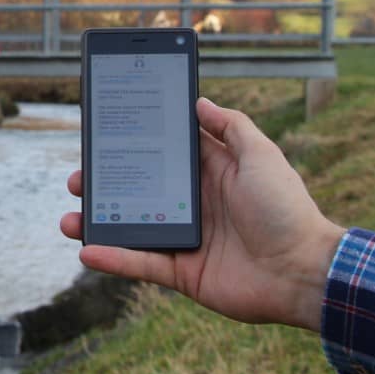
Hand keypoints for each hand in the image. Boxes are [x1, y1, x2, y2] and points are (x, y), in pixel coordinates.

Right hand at [59, 97, 345, 331]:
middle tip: (77, 179)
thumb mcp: (262, 155)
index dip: (131, 145)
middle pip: (137, 190)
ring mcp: (185, 238)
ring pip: (130, 227)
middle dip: (103, 184)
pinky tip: (86, 251)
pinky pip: (141, 263)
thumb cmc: (287, 209)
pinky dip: (113, 259)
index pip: (162, 154)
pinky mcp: (183, 272)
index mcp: (209, 174)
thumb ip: (231, 126)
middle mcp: (192, 204)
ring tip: (70, 218)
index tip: (102, 136)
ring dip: (98, 222)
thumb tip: (199, 101)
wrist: (304, 271)